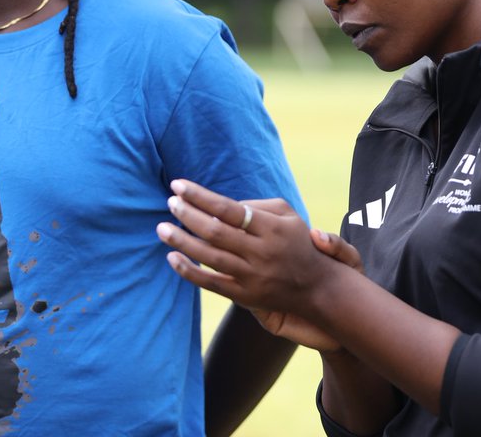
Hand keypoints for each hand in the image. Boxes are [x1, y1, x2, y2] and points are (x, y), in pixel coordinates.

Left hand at [155, 179, 361, 351]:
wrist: (318, 288)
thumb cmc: (298, 243)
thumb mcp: (288, 216)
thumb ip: (257, 205)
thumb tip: (219, 204)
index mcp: (272, 227)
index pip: (229, 208)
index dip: (200, 196)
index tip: (178, 186)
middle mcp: (262, 251)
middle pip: (215, 231)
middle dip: (188, 215)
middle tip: (169, 204)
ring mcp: (253, 276)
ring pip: (209, 257)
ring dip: (182, 241)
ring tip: (162, 228)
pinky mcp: (245, 296)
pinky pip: (211, 283)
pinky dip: (189, 271)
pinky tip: (172, 258)